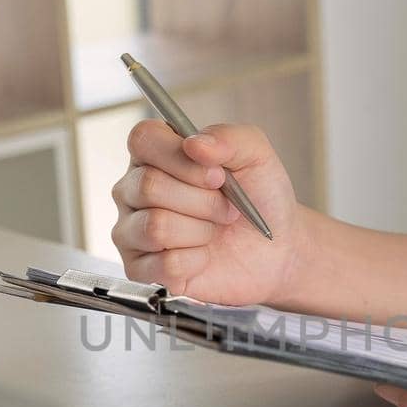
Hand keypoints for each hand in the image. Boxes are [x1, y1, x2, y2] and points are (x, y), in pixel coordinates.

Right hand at [113, 121, 305, 304]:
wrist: (275, 250)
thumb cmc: (259, 199)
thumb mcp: (256, 156)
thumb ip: (228, 137)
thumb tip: (195, 144)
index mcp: (155, 153)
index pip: (143, 139)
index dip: (182, 159)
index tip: (217, 175)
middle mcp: (134, 189)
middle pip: (149, 186)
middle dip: (203, 201)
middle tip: (225, 209)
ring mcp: (131, 230)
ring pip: (156, 227)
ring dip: (200, 232)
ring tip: (212, 231)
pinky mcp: (138, 269)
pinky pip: (165, 264)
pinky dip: (197, 261)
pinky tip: (203, 257)